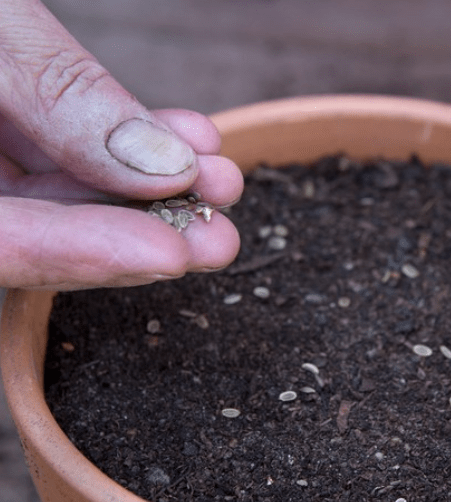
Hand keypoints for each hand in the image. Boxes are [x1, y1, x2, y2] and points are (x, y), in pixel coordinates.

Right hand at [0, 0, 242, 289]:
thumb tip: (162, 167)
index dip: (80, 256)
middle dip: (134, 231)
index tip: (167, 254)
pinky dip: (118, 144)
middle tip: (217, 235)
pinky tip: (184, 139)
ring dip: (143, 190)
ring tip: (217, 177)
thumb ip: (62, 96)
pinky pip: (55, 150)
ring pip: (53, 196)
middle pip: (33, 233)